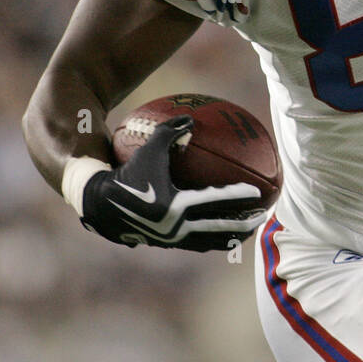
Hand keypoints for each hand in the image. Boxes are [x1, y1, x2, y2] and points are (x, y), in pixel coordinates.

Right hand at [81, 116, 266, 251]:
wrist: (99, 202)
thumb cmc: (126, 171)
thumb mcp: (147, 149)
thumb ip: (169, 132)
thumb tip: (190, 118)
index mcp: (173, 205)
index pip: (213, 200)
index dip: (237, 196)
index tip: (257, 193)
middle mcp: (174, 226)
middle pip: (218, 228)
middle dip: (243, 224)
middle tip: (263, 216)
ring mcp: (171, 238)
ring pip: (209, 241)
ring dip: (231, 236)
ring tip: (249, 231)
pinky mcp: (166, 244)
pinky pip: (196, 244)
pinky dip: (213, 239)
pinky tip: (224, 234)